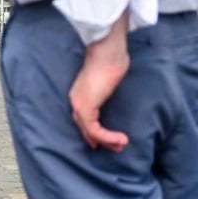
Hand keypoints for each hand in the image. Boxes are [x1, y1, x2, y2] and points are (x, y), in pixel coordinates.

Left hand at [69, 23, 129, 152]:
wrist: (108, 51)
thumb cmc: (111, 58)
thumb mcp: (109, 76)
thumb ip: (107, 85)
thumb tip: (114, 83)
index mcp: (80, 91)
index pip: (82, 118)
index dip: (92, 132)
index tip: (104, 140)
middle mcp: (76, 99)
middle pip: (84, 127)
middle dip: (100, 139)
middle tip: (116, 147)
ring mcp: (78, 103)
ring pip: (89, 131)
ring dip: (107, 141)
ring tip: (122, 144)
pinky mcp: (85, 107)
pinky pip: (95, 130)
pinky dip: (108, 137)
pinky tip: (121, 139)